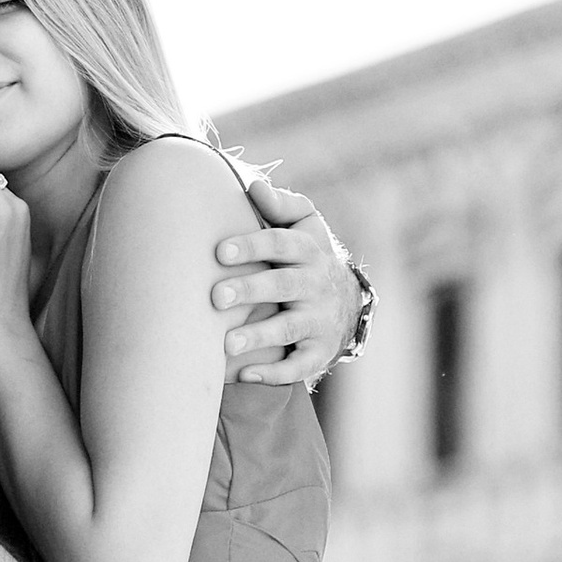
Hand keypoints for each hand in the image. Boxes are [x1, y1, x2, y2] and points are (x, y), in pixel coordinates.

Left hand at [210, 178, 358, 386]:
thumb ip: (281, 205)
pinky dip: (274, 374)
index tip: (220, 251)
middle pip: (283, 285)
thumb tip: (253, 187)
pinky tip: (244, 375)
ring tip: (226, 343)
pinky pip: (298, 366)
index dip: (253, 246)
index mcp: (309, 251)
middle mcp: (316, 285)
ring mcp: (318, 320)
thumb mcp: (305, 226)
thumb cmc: (307, 257)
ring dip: (258, 335)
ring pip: (289, 328)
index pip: (282, 244)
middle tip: (215, 296)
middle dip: (250, 290)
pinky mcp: (317, 352)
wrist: (346, 302)